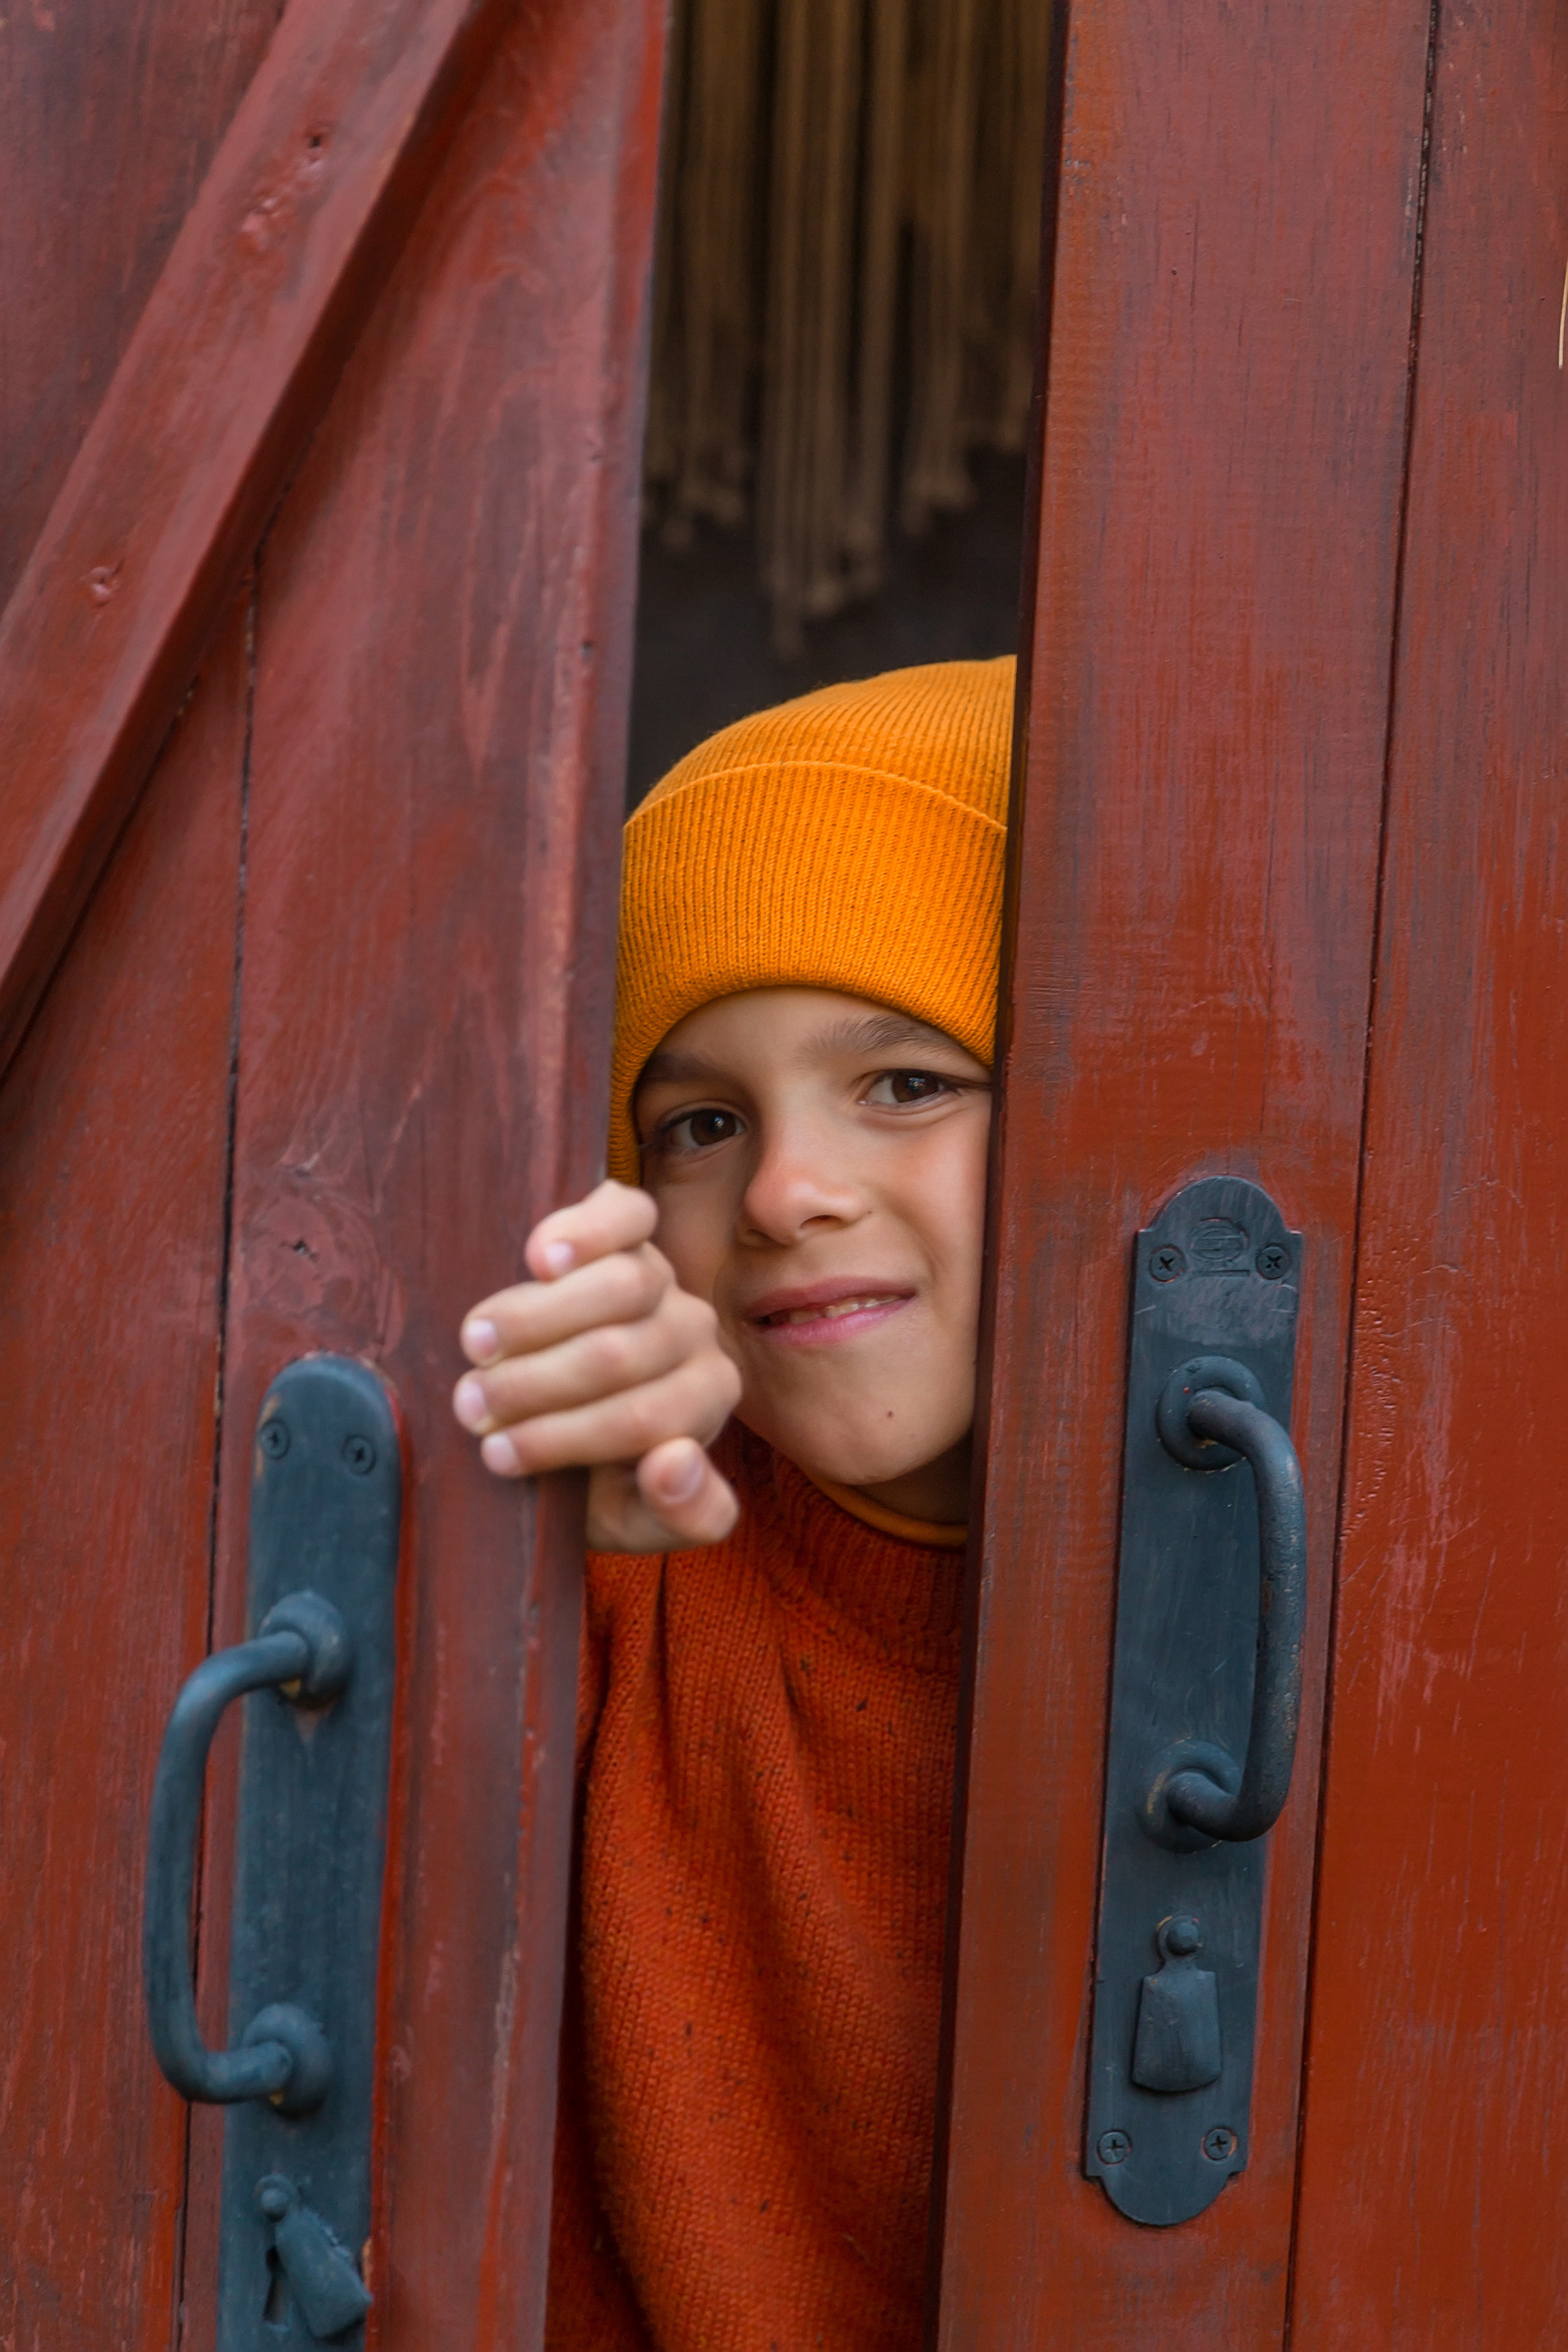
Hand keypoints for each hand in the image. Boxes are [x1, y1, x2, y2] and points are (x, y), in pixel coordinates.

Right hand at [452, 1179, 740, 1551]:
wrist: (542, 1414)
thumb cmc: (589, 1472)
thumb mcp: (634, 1519)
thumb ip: (684, 1513)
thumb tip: (676, 1461)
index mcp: (706, 1401)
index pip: (645, 1420)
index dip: (561, 1438)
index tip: (495, 1457)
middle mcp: (696, 1334)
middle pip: (621, 1353)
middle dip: (534, 1386)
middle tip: (471, 1407)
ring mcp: (665, 1276)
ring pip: (623, 1286)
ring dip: (536, 1320)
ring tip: (478, 1348)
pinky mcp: (632, 1226)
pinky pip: (627, 1213)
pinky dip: (582, 1231)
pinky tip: (538, 1257)